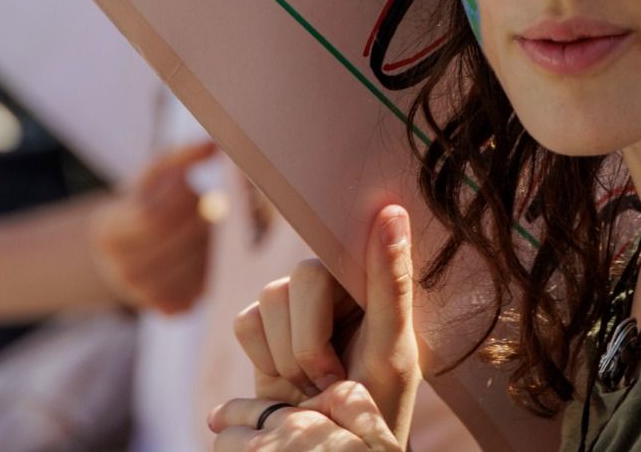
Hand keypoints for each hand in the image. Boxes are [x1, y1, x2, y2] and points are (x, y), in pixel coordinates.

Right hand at [88, 140, 218, 313]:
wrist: (126, 251)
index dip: (180, 200)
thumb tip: (212, 145)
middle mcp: (121, 271)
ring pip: (197, 267)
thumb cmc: (143, 204)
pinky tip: (204, 253)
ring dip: (211, 243)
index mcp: (108, 233)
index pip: (153, 218)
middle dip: (203, 218)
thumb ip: (179, 157)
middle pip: (180, 242)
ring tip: (206, 227)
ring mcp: (144, 296)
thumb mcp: (151, 176)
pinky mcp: (169, 309)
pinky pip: (202, 288)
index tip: (190, 187)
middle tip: (209, 205)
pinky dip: (211, 267)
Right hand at [211, 205, 419, 448]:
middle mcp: (326, 281)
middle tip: (332, 378)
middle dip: (310, 343)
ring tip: (315, 384)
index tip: (341, 326)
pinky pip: (246, 323)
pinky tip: (289, 382)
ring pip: (268, 301)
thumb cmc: (378, 399)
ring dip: (290, 358)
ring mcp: (291, 302)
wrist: (336, 441)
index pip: (342, 251)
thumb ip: (392, 282)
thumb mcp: (394, 346)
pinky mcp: (261, 327)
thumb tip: (393, 212)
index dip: (336, 294)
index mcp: (364, 276)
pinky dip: (265, 361)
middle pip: (298, 279)